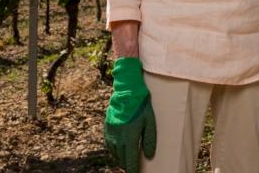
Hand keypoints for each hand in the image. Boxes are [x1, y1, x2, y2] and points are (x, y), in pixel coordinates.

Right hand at [104, 57, 155, 172]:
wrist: (126, 92)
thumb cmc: (141, 107)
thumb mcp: (150, 122)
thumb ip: (149, 140)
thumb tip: (149, 155)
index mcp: (130, 138)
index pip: (130, 161)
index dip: (133, 170)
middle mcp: (118, 139)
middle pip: (122, 159)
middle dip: (127, 165)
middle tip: (133, 168)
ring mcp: (111, 134)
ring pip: (115, 153)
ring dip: (121, 159)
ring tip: (127, 162)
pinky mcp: (107, 128)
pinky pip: (109, 145)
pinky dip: (114, 151)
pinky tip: (118, 151)